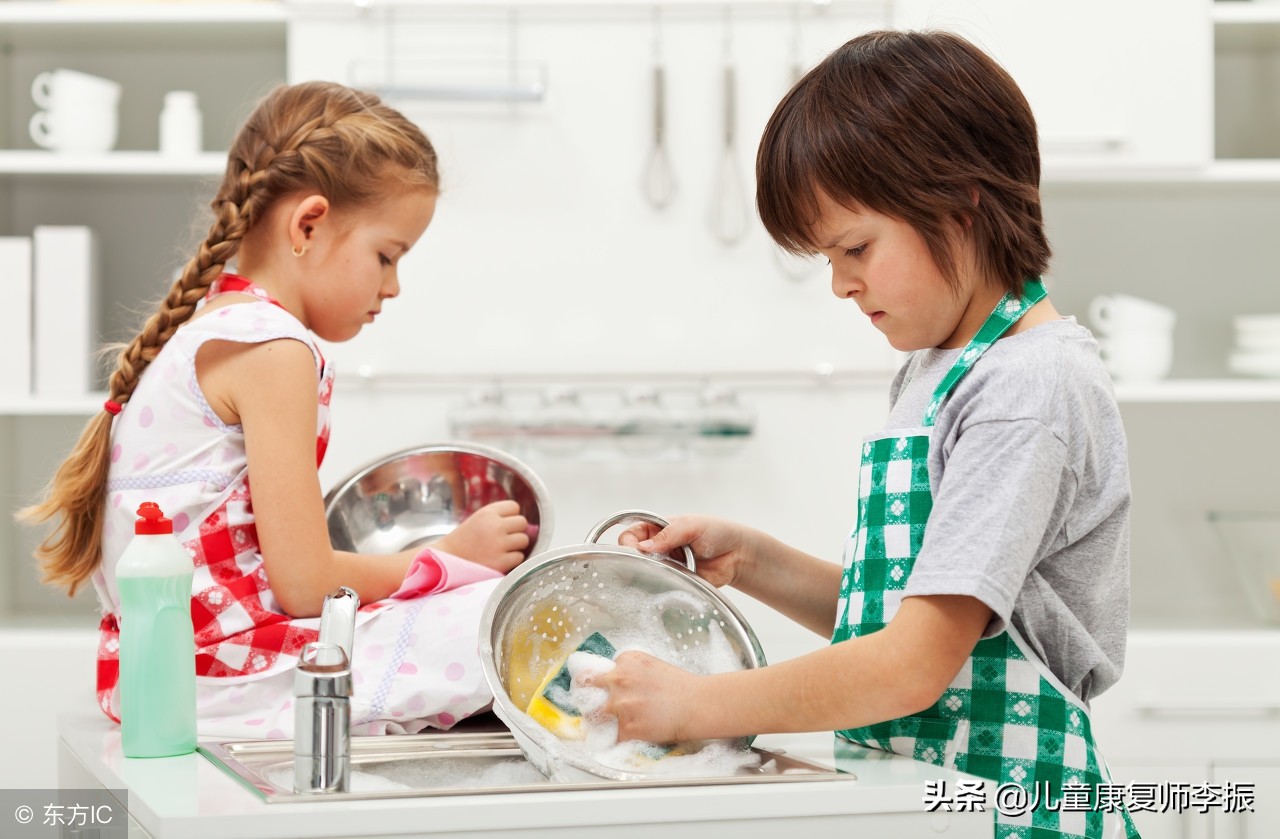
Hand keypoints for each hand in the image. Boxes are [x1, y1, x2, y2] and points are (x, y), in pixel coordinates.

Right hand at [434, 500, 528, 573]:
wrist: (446, 561)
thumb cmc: (464, 540)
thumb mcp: (478, 519)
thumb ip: (499, 516)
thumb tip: (526, 523)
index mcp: (488, 513)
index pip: (514, 507)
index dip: (510, 516)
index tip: (502, 524)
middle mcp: (495, 526)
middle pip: (522, 522)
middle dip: (515, 530)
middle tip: (504, 537)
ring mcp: (499, 544)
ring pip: (524, 539)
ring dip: (516, 545)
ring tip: (501, 548)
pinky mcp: (501, 562)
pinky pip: (519, 557)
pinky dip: (512, 559)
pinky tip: (499, 559)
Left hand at [585, 651, 700, 743]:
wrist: (695, 704)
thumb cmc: (678, 685)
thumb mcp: (649, 663)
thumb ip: (627, 668)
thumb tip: (610, 677)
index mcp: (624, 662)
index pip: (596, 672)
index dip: (596, 683)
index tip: (594, 689)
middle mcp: (619, 681)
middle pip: (587, 690)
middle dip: (588, 698)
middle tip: (592, 705)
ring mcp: (621, 706)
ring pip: (595, 716)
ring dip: (601, 720)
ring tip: (608, 723)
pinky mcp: (627, 728)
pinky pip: (612, 735)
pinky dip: (618, 736)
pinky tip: (628, 732)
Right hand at [618, 515, 757, 588]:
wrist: (737, 554)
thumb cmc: (716, 531)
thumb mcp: (691, 525)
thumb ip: (668, 534)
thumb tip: (644, 547)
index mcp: (656, 530)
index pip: (630, 535)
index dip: (628, 543)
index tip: (635, 550)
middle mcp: (656, 549)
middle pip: (632, 557)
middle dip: (634, 562)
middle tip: (645, 566)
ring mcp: (664, 567)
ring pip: (643, 575)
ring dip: (647, 576)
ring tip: (658, 576)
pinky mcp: (674, 583)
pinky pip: (660, 588)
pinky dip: (660, 588)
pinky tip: (665, 586)